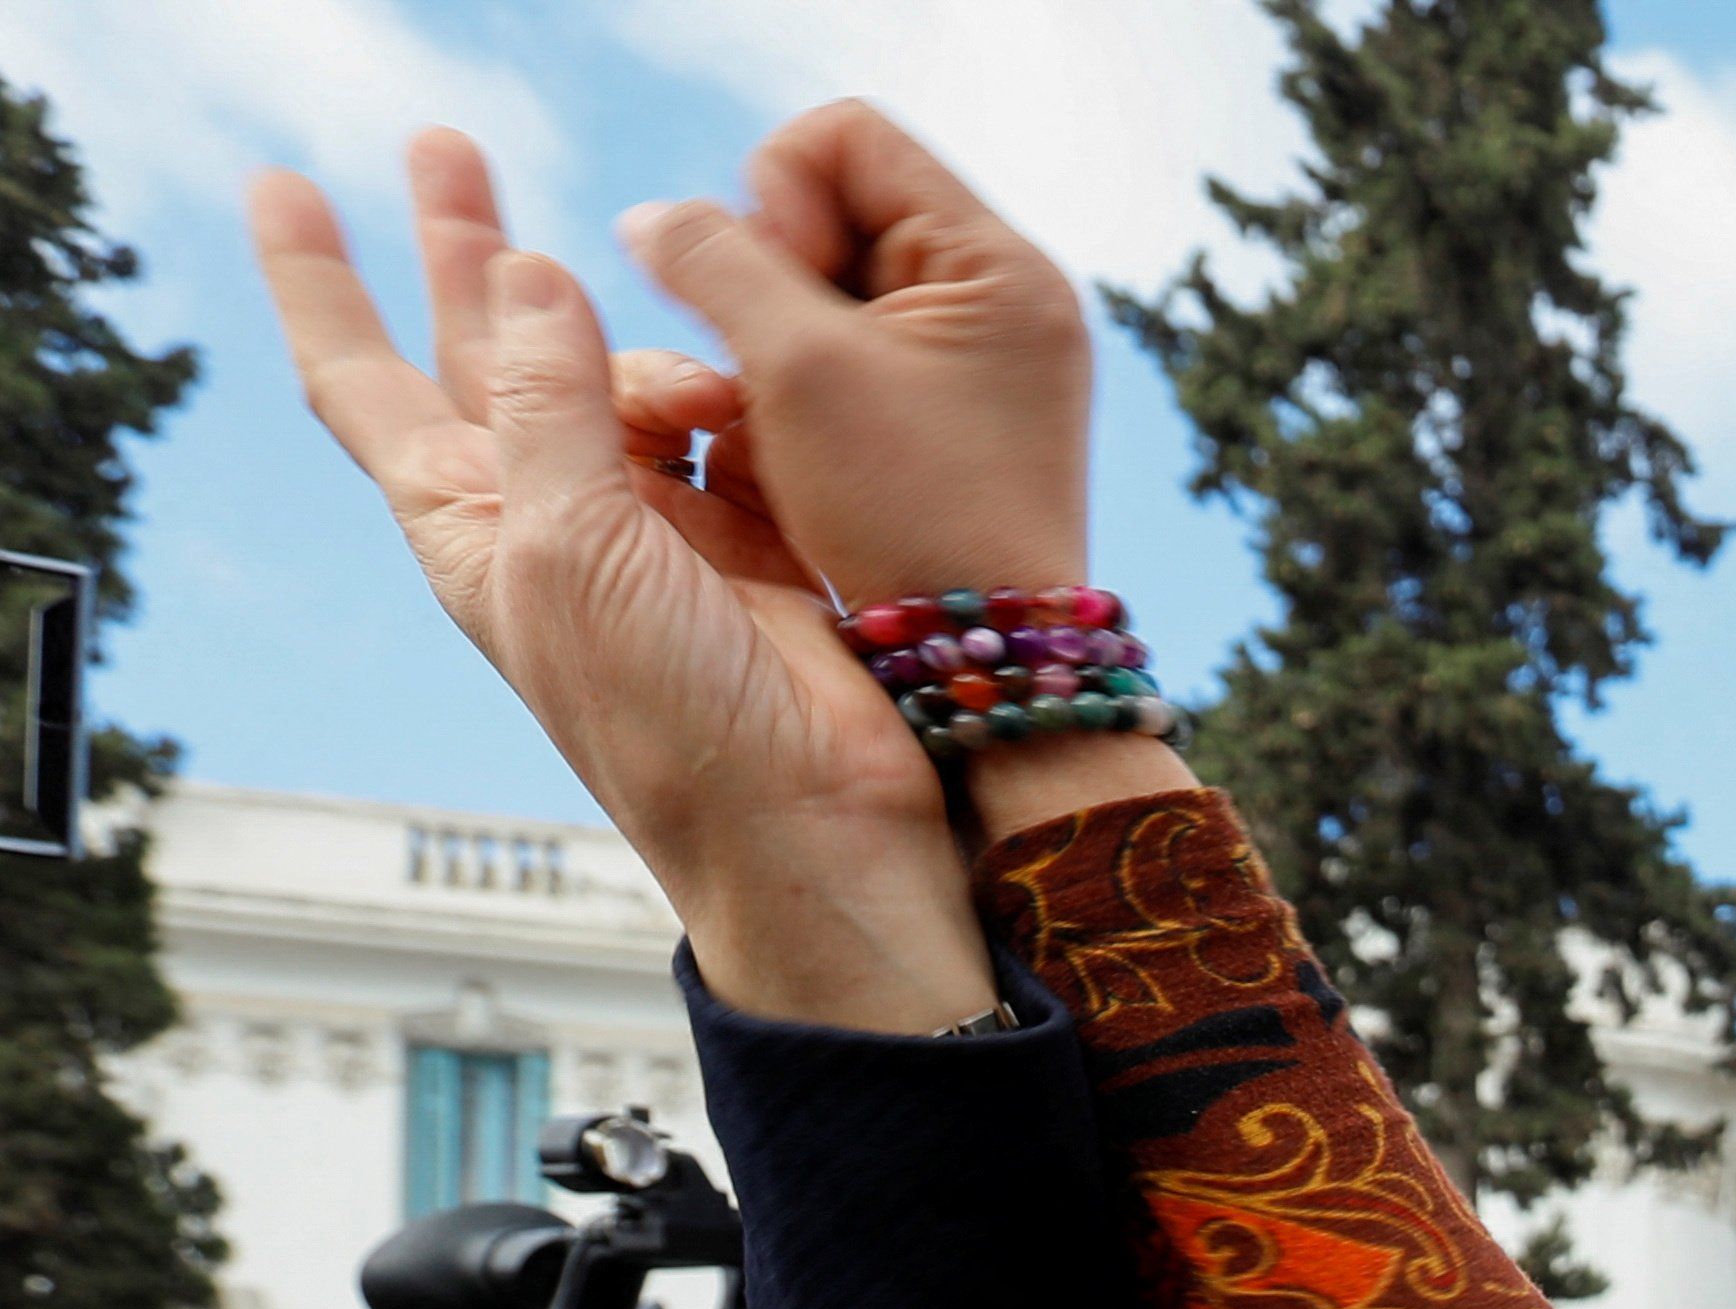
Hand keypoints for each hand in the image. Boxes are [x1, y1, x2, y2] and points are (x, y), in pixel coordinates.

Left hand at [257, 134, 981, 1027]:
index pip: (362, 380)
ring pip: (623, 369)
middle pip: (484, 347)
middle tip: (448, 146)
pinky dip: (738, 395)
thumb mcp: (569, 548)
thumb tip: (527, 272)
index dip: (320, 282)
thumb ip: (546, 402)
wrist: (810, 824)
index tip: (287, 189)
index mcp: (470, 523)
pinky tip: (754, 408)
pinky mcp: (752, 529)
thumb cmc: (666, 724)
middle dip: (467, 246)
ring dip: (648, 350)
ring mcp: (653, 518)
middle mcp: (551, 510)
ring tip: (702, 399)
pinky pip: (729, 415)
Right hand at [613, 103, 1192, 851]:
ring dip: (774, 338)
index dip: (774, 192)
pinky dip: (799, 387)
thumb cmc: (907, 517)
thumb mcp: (797, 367)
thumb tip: (654, 219)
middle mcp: (1002, 299)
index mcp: (997, 265)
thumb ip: (713, 260)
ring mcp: (976, 361)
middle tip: (772, 362)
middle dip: (771, 275)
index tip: (774, 290)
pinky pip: (844, 359)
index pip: (847, 137)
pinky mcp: (945, 417)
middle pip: (835, 207)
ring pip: (825, 289)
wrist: (985, 665)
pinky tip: (796, 447)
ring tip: (779, 413)